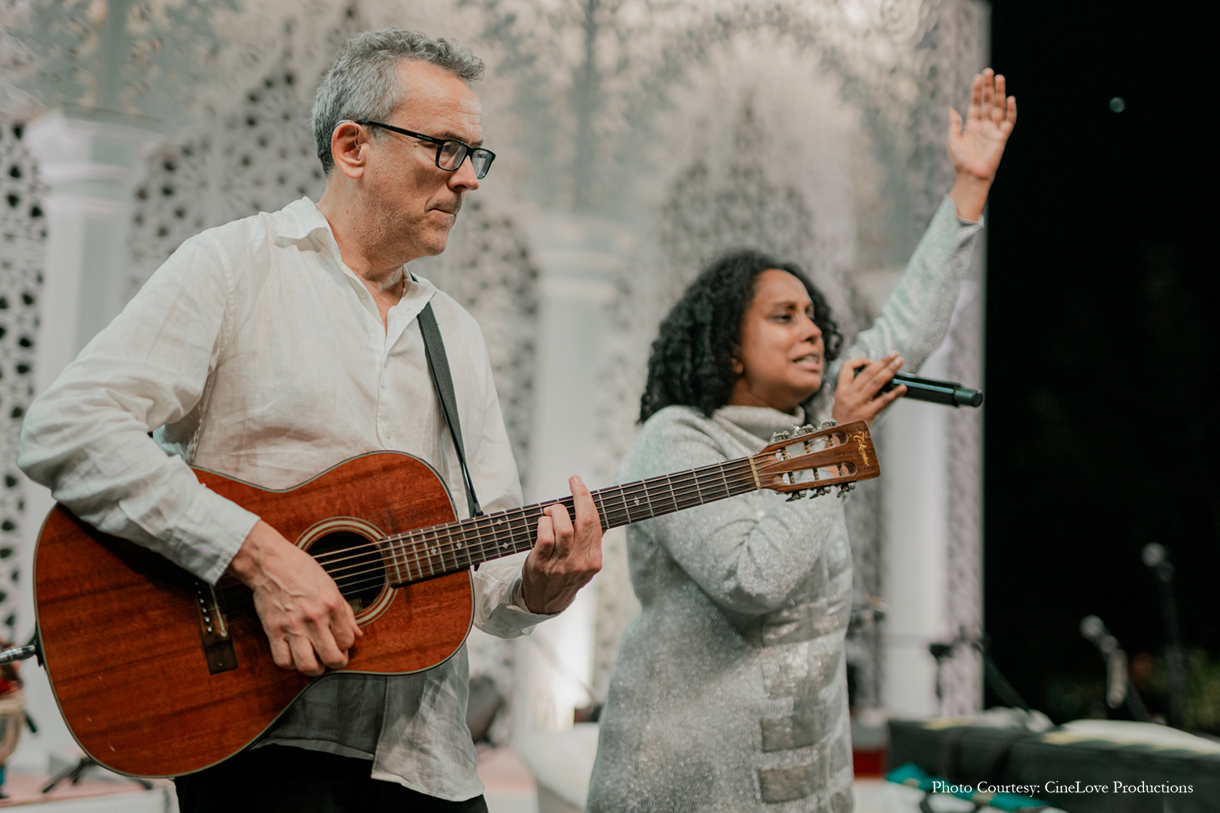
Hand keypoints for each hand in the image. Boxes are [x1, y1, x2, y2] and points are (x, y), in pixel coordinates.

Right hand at [228, 520, 361, 675]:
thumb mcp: (332, 586)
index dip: (347, 645)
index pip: (348, 640)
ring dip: (315, 669)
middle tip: (333, 659)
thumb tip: (358, 634)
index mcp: (332, 605)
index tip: (341, 643)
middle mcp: (315, 618)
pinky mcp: (273, 631)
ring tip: (315, 662)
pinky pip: (283, 661)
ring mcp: (293, 626)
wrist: (271, 564)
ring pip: (308, 666)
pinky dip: (291, 664)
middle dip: (336, 663)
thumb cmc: (301, 571)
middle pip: (332, 658)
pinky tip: (295, 656)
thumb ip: (346, 612)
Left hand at [521, 476, 602, 614]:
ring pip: (563, 529)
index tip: (580, 484)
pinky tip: (542, 522)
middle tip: (573, 483)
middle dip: (579, 496)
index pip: (595, 523)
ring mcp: (561, 565)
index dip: (588, 499)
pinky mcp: (541, 565)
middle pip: (584, 523)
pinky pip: (544, 537)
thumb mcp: (584, 561)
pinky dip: (543, 523)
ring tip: (551, 511)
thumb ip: (590, 540)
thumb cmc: (565, 574)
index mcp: (594, 560)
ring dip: (556, 511)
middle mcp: (580, 563)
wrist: (546, 602)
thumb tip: (592, 510)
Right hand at [830, 353, 906, 426]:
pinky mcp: (868, 413)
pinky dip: (894, 393)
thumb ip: (855, 390)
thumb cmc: (844, 421)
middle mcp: (849, 394)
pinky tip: (903, 388)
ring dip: (890, 371)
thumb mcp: (842, 402)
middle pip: (867, 372)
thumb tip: (877, 377)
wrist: (840, 440)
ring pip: (876, 383)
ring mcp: (858, 403)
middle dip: (882, 361)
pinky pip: (883, 400)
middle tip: (894, 354)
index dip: (860, 361)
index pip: (847, 368)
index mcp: (841, 390)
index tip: (871, 361)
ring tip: (899, 363)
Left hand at [947, 69, 1016, 220]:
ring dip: (1000, 93)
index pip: (976, 104)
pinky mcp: (1001, 138)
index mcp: (972, 125)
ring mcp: (994, 130)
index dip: (977, 91)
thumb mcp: (953, 140)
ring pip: (998, 108)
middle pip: (988, 102)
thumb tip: (951, 108)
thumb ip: (954, 124)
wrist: (971, 176)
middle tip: (989, 71)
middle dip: (989, 87)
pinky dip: (1010, 111)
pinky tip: (1010, 99)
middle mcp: (984, 125)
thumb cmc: (960, 161)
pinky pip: (1008, 122)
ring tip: (1000, 78)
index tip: (978, 77)